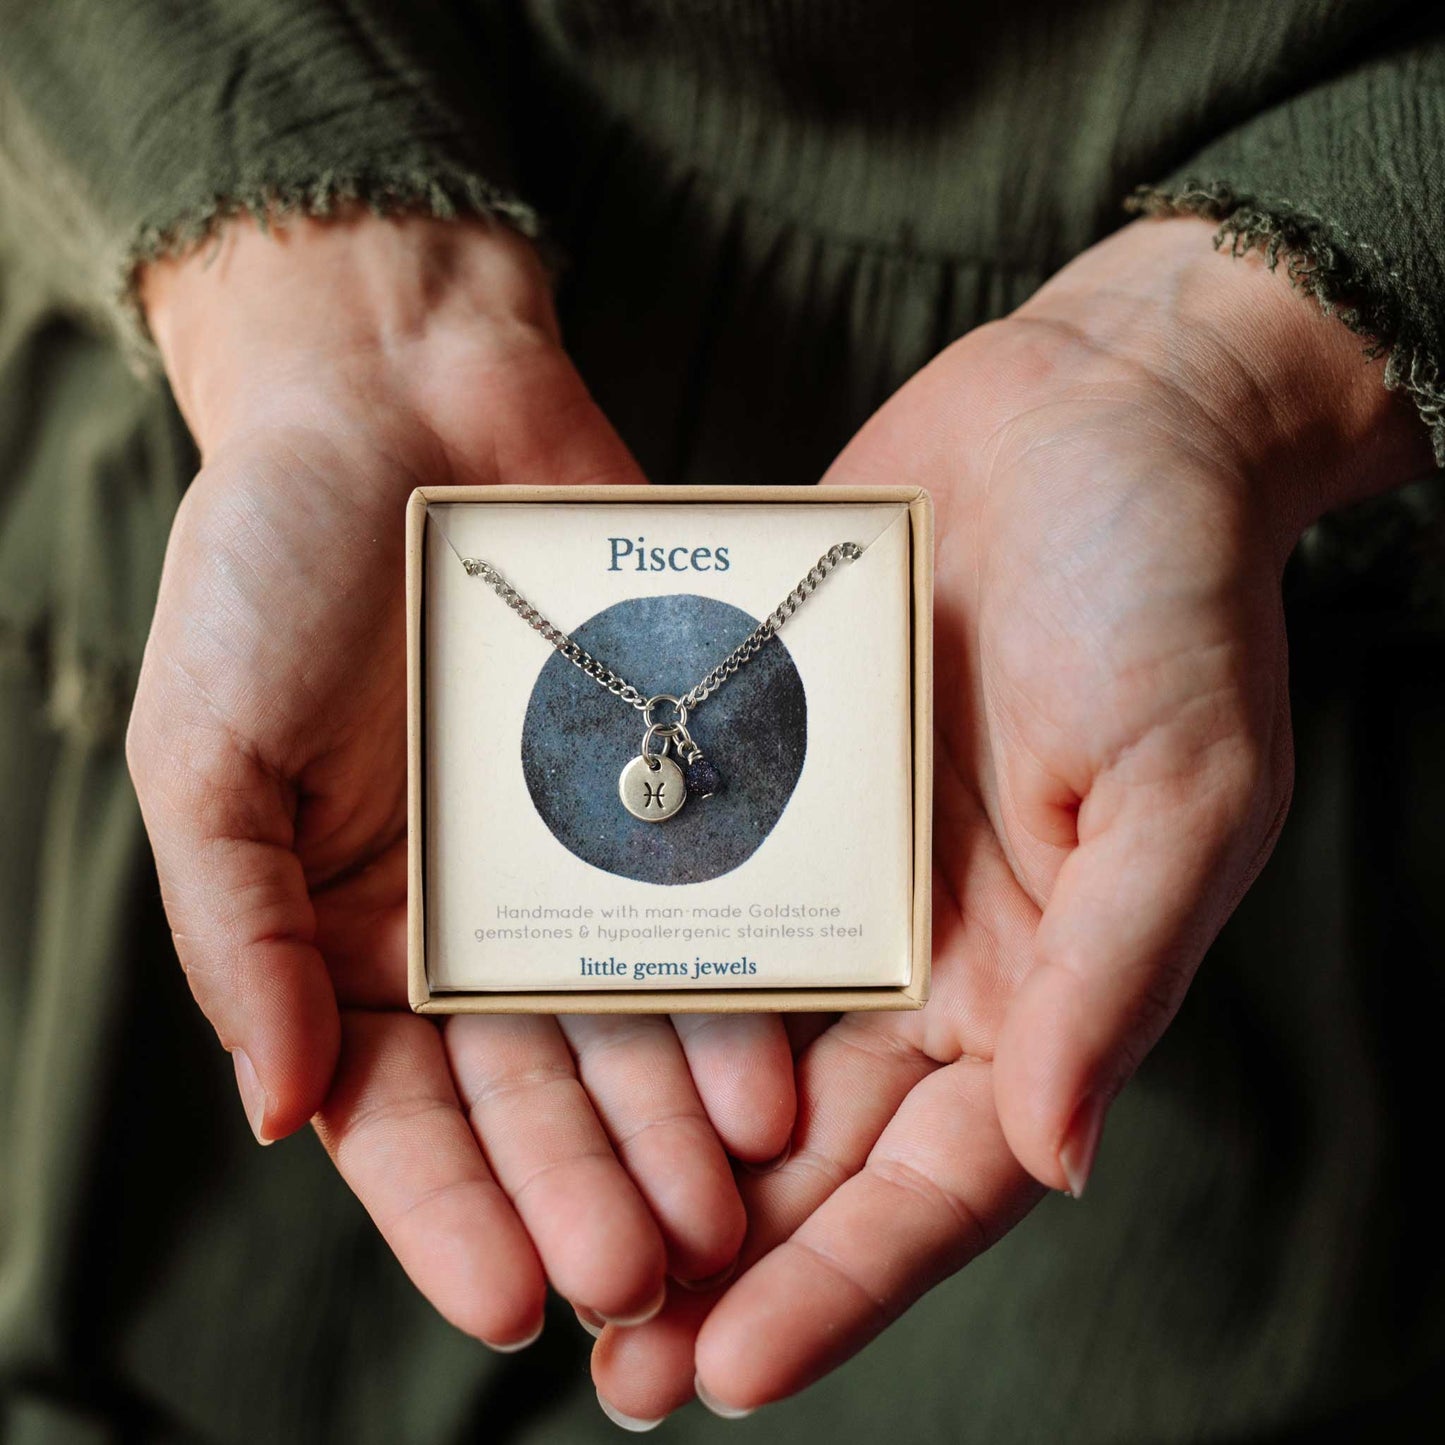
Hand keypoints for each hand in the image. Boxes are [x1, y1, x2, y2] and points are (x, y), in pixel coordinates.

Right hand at [126, 213, 794, 1347]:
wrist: (403, 401)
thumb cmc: (272, 566)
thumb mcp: (206, 750)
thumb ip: (239, 930)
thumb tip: (278, 1111)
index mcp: (346, 936)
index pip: (396, 1114)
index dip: (451, 1212)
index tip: (512, 1301)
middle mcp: (467, 923)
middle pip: (533, 1092)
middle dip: (588, 1187)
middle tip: (652, 1276)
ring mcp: (571, 864)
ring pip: (630, 1024)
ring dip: (673, 1124)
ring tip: (731, 1205)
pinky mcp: (660, 796)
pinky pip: (700, 910)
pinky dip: (731, 994)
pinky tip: (774, 1069)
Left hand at [591, 216, 1432, 1418]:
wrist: (1090, 420)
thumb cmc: (1169, 596)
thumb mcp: (1180, 785)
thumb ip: (1114, 972)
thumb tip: (1053, 1156)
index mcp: (1040, 985)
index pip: (937, 1180)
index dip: (841, 1283)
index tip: (728, 1370)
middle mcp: (933, 957)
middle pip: (817, 1153)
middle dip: (720, 1260)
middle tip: (607, 1361)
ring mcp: (845, 877)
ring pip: (736, 1052)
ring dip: (651, 1153)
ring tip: (550, 1241)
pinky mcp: (777, 788)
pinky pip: (696, 903)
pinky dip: (632, 984)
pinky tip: (540, 1048)